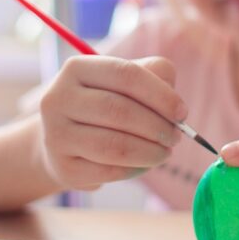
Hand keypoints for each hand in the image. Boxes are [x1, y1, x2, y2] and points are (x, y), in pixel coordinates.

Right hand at [39, 55, 184, 190]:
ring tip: (164, 153)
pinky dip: (135, 169)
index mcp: (77, 69)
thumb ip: (155, 76)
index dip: (160, 94)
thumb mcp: (126, 82)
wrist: (65, 142)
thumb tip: (175, 105)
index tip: (182, 113)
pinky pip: (109, 171)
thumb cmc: (105, 105)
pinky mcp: (63, 168)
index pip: (125, 74)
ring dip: (150, 152)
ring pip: (114, 145)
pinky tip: (145, 164)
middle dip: (157, 126)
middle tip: (176, 137)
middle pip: (119, 111)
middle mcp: (58, 98)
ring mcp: (56, 134)